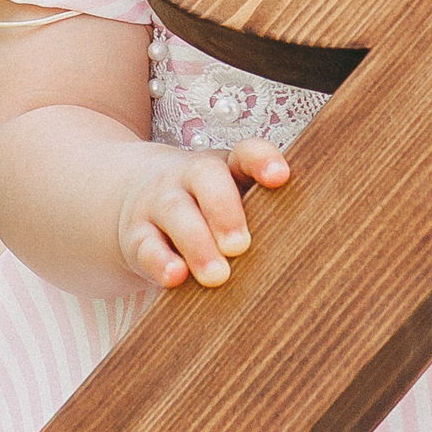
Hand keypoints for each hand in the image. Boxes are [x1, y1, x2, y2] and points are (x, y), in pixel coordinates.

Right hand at [113, 138, 289, 289]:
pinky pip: (146, 246)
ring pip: (176, 214)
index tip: (279, 177)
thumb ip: (262, 214)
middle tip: (240, 246)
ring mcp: (159, 203)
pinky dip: (160, 262)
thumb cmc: (204, 207)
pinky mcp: (136, 236)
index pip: (245, 153)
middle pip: (206, 179)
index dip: (262, 160)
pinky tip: (176, 278)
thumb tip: (301, 250)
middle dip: (225, 212)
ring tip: (217, 276)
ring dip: (197, 246)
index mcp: (223, 167)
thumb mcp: (230, 199)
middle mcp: (188, 178)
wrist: (129, 195)